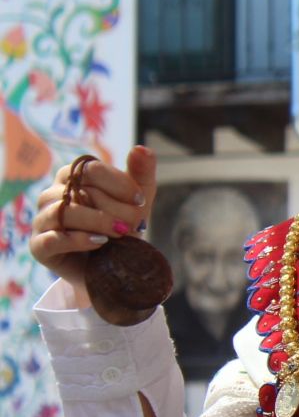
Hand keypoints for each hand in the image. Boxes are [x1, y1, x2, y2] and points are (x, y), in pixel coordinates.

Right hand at [28, 147, 155, 291]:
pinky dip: (78, 239)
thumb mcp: (137, 202)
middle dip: (115, 208)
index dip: (119, 183)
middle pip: (80, 192)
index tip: (140, 200)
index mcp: (72, 177)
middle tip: (136, 224)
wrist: (111, 268)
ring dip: (97, 221)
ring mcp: (42, 220)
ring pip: (64, 212)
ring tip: (120, 232)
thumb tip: (141, 148)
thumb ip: (141, 175)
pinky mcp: (39, 247)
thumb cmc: (121, 228)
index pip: (90, 169)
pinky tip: (100, 242)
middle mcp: (52, 195)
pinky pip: (52, 239)